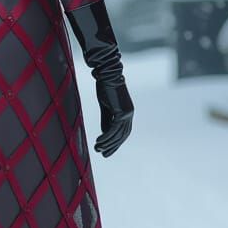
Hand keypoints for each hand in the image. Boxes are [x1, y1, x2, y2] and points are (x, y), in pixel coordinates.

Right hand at [64, 0, 134, 157]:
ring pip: (118, 135)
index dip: (115, 142)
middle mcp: (129, 113)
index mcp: (126, 111)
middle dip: (113, 146)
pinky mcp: (122, 112)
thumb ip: (107, 118)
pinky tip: (98, 142)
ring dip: (108, 144)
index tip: (106, 151)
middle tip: (103, 155)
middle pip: (122, 136)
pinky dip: (106, 137)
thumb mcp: (105, 105)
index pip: (122, 132)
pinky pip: (114, 130)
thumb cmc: (105, 85)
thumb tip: (105, 132)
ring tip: (98, 150)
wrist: (107, 72)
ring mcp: (127, 113)